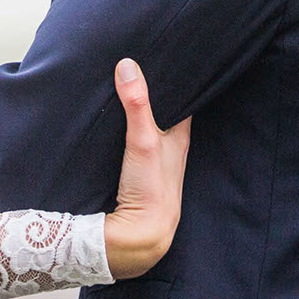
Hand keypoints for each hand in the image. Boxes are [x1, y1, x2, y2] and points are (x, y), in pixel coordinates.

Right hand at [104, 58, 190, 279]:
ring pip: (150, 134)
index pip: (184, 103)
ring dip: (140, 118)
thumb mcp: (143, 141)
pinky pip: (133, 150)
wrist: (139, 238)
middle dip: (157, 98)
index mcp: (180, 140)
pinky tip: (113, 131)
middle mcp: (170, 152)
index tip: (168, 60)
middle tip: (142, 70)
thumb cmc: (151, 190)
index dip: (178, 83)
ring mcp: (154, 167)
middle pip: (166, 117)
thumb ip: (136, 104)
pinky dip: (126, 137)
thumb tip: (128, 65)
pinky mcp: (136, 180)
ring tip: (126, 92)